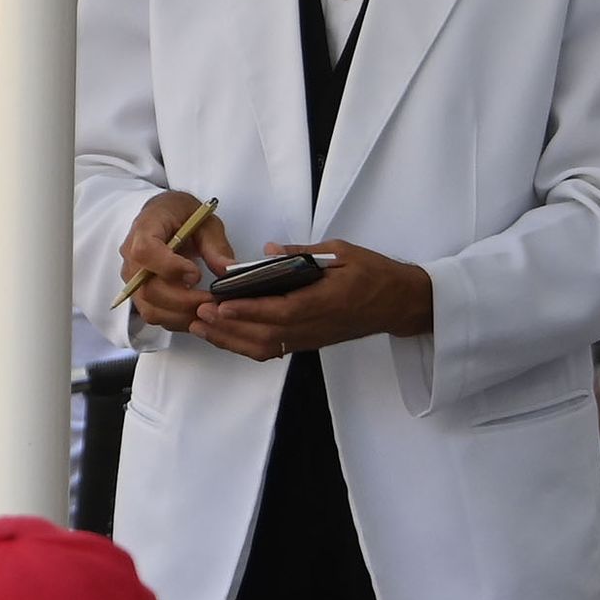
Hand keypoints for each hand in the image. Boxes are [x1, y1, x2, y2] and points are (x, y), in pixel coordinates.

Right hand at [114, 191, 232, 338]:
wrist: (164, 216)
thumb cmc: (182, 215)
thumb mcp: (205, 221)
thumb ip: (215, 245)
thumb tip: (228, 271)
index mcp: (145, 228)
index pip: (145, 252)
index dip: (170, 267)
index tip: (196, 274)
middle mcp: (130, 255)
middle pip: (148, 288)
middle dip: (184, 301)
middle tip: (213, 301)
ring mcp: (133, 278)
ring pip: (150, 307)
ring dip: (182, 315)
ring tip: (209, 309)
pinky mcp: (139, 293)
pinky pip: (153, 314)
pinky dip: (177, 320)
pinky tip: (197, 312)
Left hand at [190, 239, 437, 362]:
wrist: (400, 303)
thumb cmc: (374, 273)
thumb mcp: (342, 252)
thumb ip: (304, 252)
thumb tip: (269, 251)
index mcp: (325, 301)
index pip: (281, 310)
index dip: (249, 310)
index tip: (221, 304)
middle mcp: (317, 325)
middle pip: (267, 334)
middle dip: (230, 327)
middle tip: (199, 314)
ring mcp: (313, 337)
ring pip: (268, 347)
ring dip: (233, 339)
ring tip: (203, 327)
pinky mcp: (311, 342)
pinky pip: (276, 349)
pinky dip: (248, 345)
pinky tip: (226, 336)